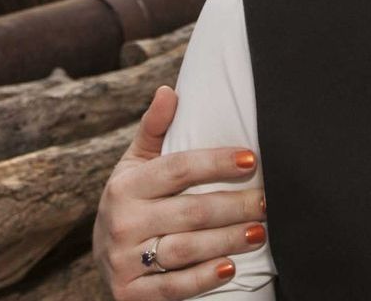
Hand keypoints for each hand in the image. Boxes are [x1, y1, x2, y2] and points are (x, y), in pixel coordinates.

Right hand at [95, 86, 268, 299]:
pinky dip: (204, 277)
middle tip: (267, 202)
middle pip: (190, 211)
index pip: (178, 169)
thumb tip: (169, 90)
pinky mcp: (131, 293)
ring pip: (185, 248)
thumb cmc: (131, 202)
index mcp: (126, 186)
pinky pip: (173, 286)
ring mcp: (125, 259)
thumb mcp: (135, 166)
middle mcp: (123, 221)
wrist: (103, 258)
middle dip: (235, 206)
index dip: (216, 163)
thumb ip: (154, 130)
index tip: (251, 160)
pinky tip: (230, 266)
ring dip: (227, 240)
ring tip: (259, 232)